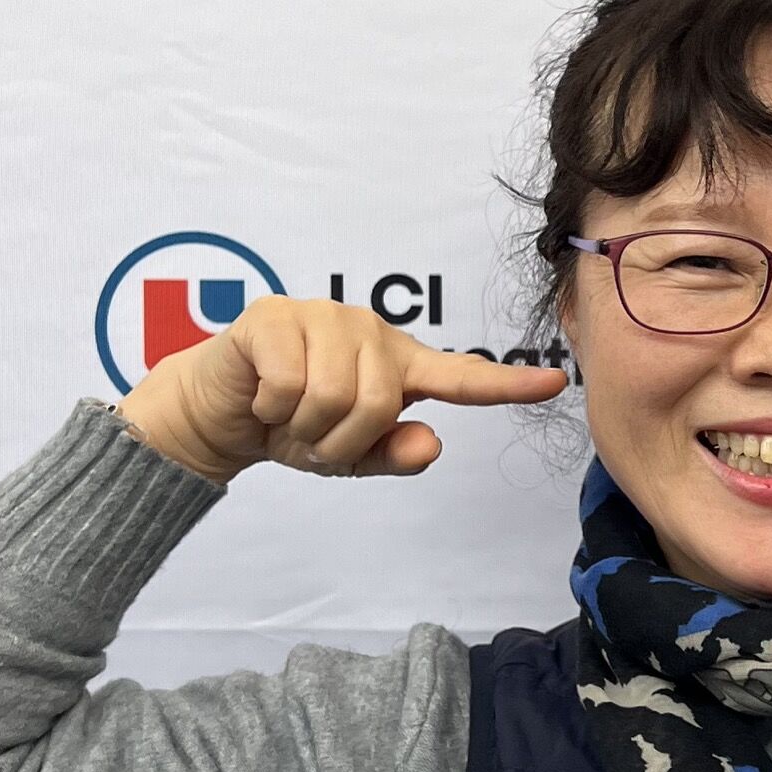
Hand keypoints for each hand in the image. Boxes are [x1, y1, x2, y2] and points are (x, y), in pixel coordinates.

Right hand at [119, 297, 565, 484]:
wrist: (217, 415)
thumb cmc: (292, 427)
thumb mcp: (346, 455)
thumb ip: (390, 453)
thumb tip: (431, 443)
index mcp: (397, 365)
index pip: (460, 377)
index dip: (506, 384)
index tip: (554, 383)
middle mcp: (367, 332)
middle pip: (379, 402)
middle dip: (338, 440)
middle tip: (311, 437)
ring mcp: (321, 317)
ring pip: (334, 395)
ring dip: (303, 428)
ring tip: (287, 417)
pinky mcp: (273, 316)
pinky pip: (289, 384)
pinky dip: (272, 410)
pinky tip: (262, 397)